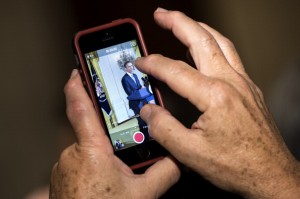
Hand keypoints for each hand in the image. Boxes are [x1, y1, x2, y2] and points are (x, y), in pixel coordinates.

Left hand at [49, 70, 179, 198]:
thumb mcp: (143, 194)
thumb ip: (164, 173)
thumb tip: (179, 160)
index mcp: (91, 150)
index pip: (79, 107)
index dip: (77, 85)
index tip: (77, 71)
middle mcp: (73, 154)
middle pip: (92, 133)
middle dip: (107, 137)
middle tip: (120, 151)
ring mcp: (64, 167)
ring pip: (87, 151)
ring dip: (101, 156)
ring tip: (114, 176)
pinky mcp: (63, 178)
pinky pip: (79, 163)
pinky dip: (93, 166)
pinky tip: (104, 183)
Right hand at [137, 8, 299, 198]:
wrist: (271, 174)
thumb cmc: (237, 166)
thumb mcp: (190, 154)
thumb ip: (163, 129)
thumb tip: (148, 111)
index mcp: (215, 96)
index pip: (174, 71)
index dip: (153, 64)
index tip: (140, 62)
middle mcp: (231, 82)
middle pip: (201, 40)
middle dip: (178, 23)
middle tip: (161, 14)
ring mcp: (244, 83)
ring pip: (220, 42)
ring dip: (199, 28)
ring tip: (183, 23)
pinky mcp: (249, 89)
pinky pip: (230, 55)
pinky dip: (214, 44)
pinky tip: (205, 49)